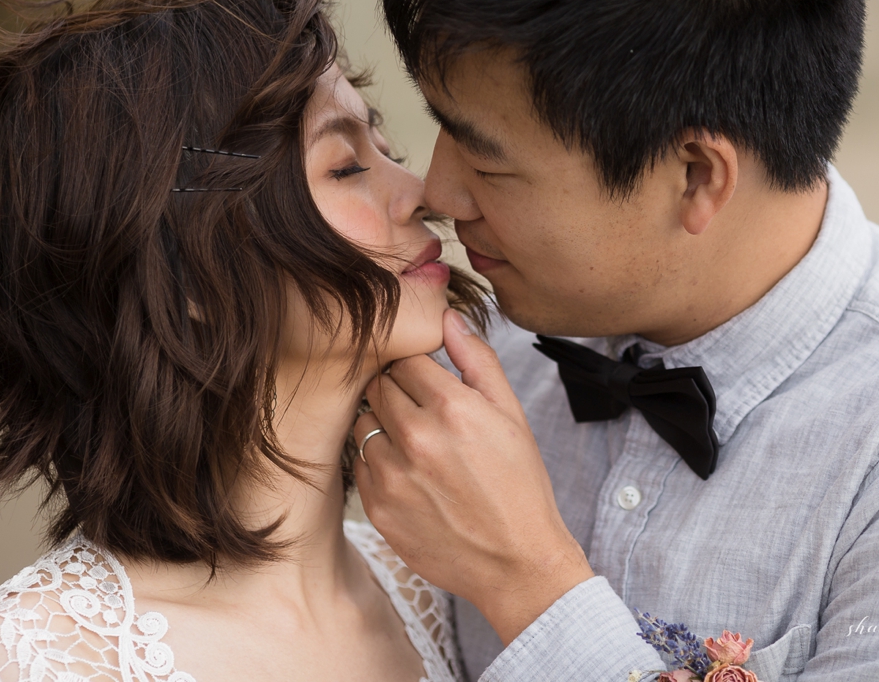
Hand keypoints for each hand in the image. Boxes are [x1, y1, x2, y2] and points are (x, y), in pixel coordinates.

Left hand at [353, 308, 593, 643]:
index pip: (405, 359)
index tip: (426, 382)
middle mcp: (417, 438)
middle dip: (397, 392)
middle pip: (379, 386)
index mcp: (453, 408)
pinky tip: (409, 475)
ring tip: (415, 445)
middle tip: (421, 412)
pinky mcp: (377, 507)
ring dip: (382, 426)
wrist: (516, 562)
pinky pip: (359, 464)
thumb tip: (447, 315)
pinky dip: (378, 462)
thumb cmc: (518, 485)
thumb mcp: (511, 415)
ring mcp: (392, 475)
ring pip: (364, 423)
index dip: (416, 368)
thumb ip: (478, 360)